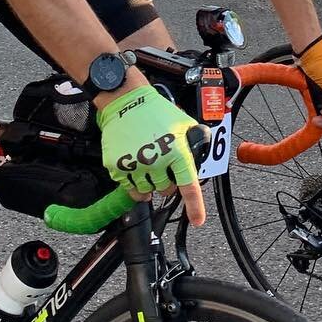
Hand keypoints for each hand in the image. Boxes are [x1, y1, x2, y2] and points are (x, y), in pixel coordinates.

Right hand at [97, 85, 206, 225]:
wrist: (126, 100)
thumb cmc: (156, 110)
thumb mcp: (183, 122)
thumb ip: (195, 139)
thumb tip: (205, 149)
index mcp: (176, 152)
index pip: (188, 185)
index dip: (195, 207)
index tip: (198, 220)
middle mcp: (156, 161)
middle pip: (165, 190)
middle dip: (166, 182)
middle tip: (162, 166)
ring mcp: (135, 165)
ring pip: (146, 191)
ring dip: (149, 183)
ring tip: (147, 163)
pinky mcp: (117, 166)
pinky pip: (128, 187)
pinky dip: (132, 182)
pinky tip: (134, 166)